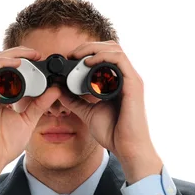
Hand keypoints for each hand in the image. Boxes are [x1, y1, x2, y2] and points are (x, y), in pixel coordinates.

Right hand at [0, 47, 62, 174]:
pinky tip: (16, 64)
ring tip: (29, 56)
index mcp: (3, 94)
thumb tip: (55, 89)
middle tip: (37, 54)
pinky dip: (2, 65)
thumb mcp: (29, 120)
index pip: (11, 69)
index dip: (25, 59)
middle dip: (20, 52)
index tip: (41, 58)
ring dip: (11, 54)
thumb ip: (40, 104)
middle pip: (2, 60)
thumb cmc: (5, 144)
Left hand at [57, 40, 160, 165]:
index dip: (86, 53)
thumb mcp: (88, 113)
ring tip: (77, 56)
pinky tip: (88, 63)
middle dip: (88, 47)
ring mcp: (131, 79)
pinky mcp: (134, 84)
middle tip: (70, 54)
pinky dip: (102, 57)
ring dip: (94, 49)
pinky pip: (119, 60)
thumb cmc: (113, 133)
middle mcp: (125, 78)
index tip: (68, 59)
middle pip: (110, 48)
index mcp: (116, 82)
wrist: (127, 148)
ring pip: (115, 49)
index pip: (104, 56)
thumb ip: (76, 101)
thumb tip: (60, 91)